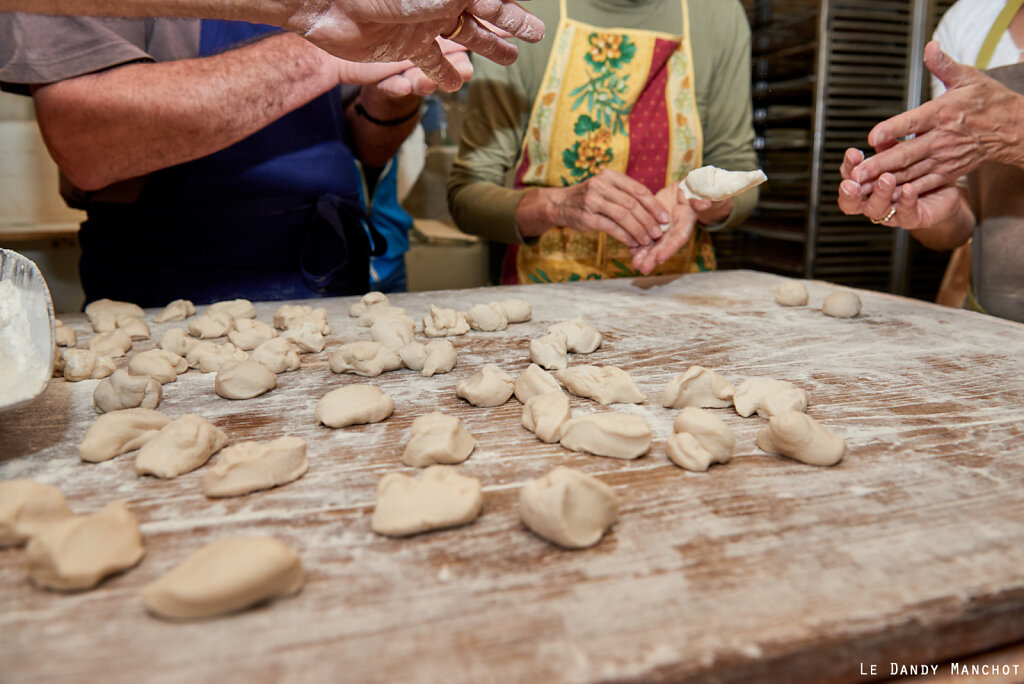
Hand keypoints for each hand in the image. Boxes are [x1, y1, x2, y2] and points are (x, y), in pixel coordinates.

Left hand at [288, 0, 544, 92]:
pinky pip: (430, 62)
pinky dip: (444, 75)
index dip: (515, 11)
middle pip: (483, 15)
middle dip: (508, 24)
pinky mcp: (401, 47)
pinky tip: (458, 84)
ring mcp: (422, 24)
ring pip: (462, 38)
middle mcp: (441, 2)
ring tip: (508, 59)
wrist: (330, 2)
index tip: (536, 25)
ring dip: (485, 48)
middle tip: (533, 36)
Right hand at [546, 170, 670, 247]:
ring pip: (623, 216)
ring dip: (639, 230)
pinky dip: (625, 236)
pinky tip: (633, 243)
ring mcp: (592, 200)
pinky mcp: (586, 217)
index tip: (665, 218)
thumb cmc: (590, 198)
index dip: (654, 205)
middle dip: (648, 220)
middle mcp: (600, 185)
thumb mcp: (606, 188)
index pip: (638, 190)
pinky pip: (611, 227)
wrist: (560, 204)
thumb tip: (655, 212)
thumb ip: (626, 195)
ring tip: (648, 240)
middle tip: (659, 233)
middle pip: (632, 204)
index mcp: (610, 176)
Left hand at [629, 185, 732, 274]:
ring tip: (636, 265)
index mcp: (686, 221)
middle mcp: (674, 229)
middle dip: (653, 258)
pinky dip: (637, 243)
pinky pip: (644, 236)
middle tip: (643, 269)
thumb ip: (699, 198)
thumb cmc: (691, 189)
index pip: (678, 238)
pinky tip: (630, 250)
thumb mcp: (697, 190)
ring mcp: (663, 230)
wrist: (680, 191)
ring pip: (653, 244)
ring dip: (644, 256)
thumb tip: (705, 204)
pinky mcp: (653, 226)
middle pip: (664, 246)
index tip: (660, 258)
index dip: (670, 248)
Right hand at [838, 147, 960, 229]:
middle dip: (851, 192)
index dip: (849, 167)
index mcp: (868, 183)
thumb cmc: (920, 170)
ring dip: (880, 194)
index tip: (854, 154)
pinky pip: (906, 214)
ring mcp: (891, 212)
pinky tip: (908, 188)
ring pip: (876, 210)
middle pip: (851, 203)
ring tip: (887, 178)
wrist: (948, 188)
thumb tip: (878, 135)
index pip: (850, 178)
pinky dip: (905, 202)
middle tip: (856, 179)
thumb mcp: (902, 153)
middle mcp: (875, 200)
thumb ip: (888, 146)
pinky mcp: (912, 218)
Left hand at [849, 41, 1023, 194]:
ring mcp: (943, 158)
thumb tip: (930, 47)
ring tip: (861, 188)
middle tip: (856, 173)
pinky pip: (922, 184)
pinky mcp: (946, 172)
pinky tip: (884, 198)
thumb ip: (944, 65)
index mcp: (943, 113)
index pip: (913, 122)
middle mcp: (941, 138)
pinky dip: (903, 193)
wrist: (1013, 128)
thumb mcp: (968, 78)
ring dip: (885, 182)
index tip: (871, 136)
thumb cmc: (988, 101)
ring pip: (910, 173)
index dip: (892, 129)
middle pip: (907, 154)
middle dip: (880, 165)